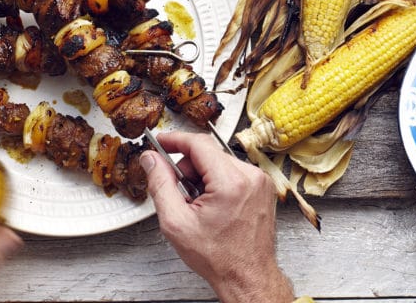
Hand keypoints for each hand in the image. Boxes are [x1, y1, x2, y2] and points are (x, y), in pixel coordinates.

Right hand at [141, 132, 294, 302]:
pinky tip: (215, 206)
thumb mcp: (176, 222)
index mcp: (231, 182)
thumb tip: (151, 159)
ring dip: (204, 178)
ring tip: (201, 207)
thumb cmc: (218, 256)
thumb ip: (160, 184)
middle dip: (189, 169)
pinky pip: (235, 172)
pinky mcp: (263, 187)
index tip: (161, 142)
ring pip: (221, 163)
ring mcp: (260, 181)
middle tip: (182, 195)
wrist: (247, 275)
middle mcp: (251, 176)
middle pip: (209, 153)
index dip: (175, 140)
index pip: (199, 143)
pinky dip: (219, 183)